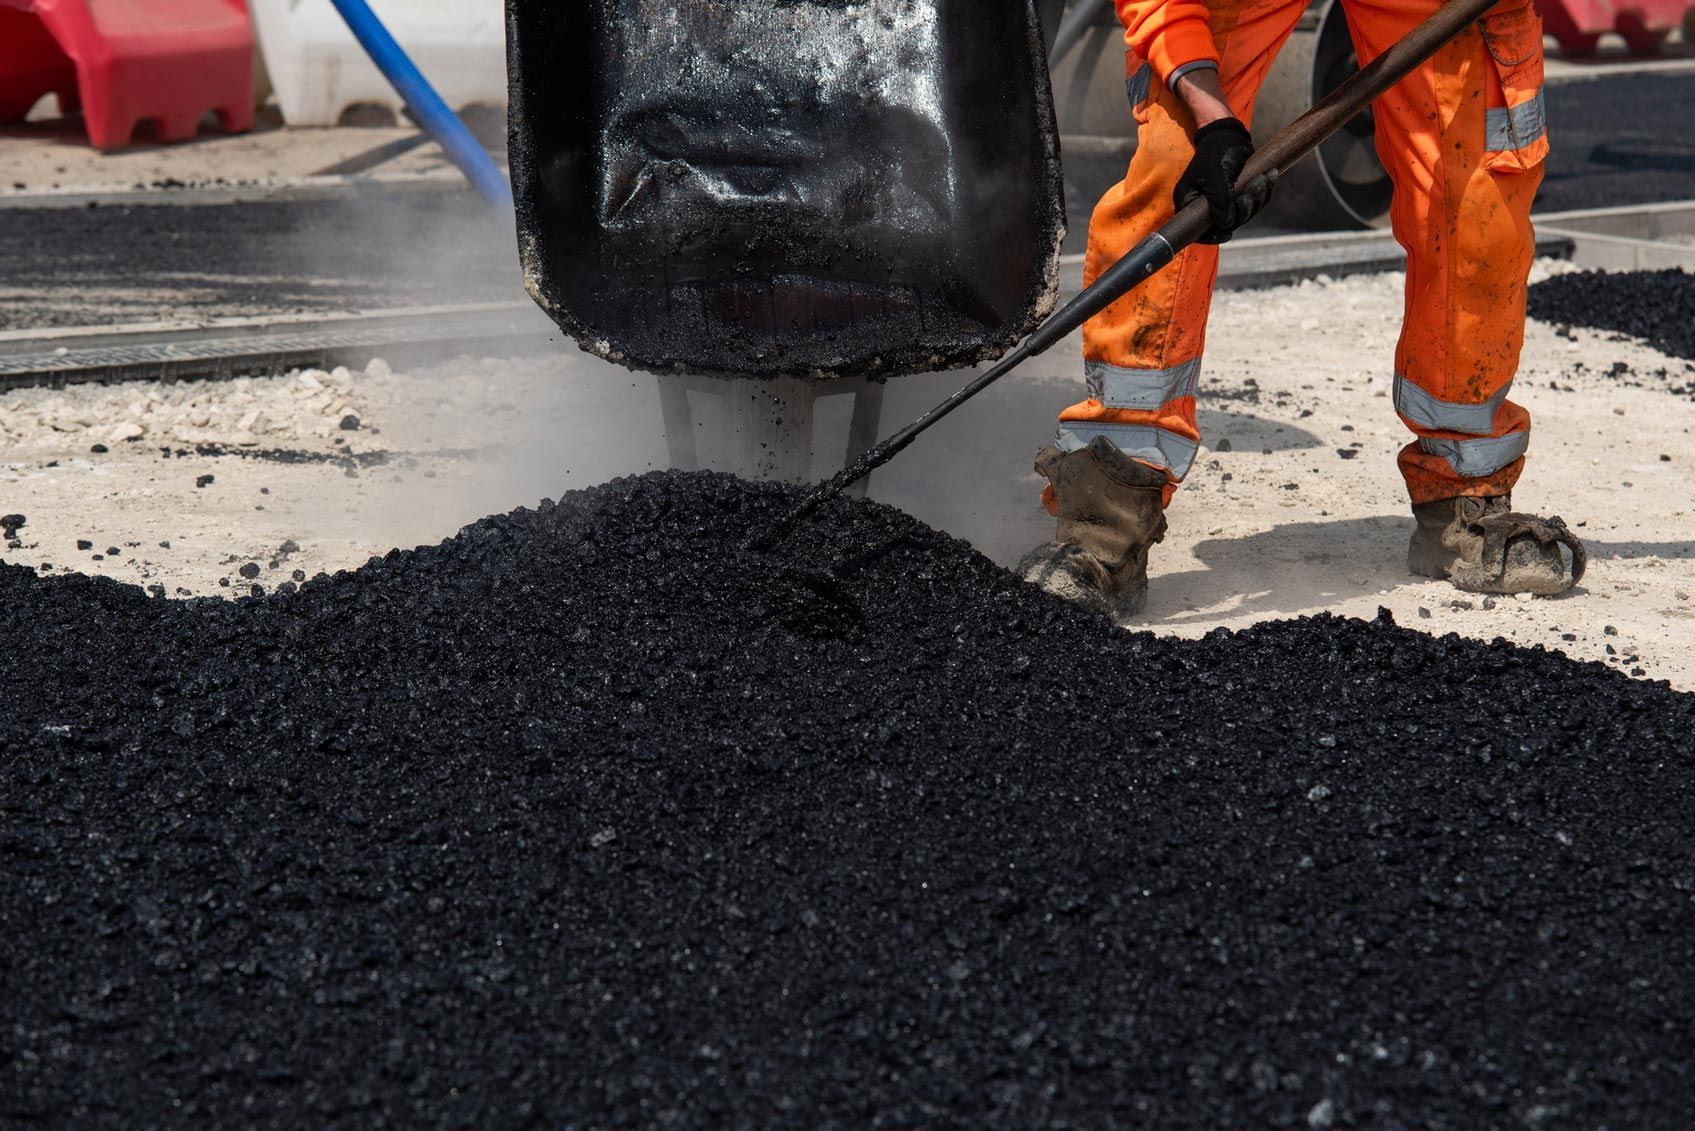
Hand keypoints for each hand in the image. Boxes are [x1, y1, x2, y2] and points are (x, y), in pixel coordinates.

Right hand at [1172, 118, 1273, 243]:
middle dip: (1244, 210)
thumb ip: (1220, 201)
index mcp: (1190, 202)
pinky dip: (1264, 191)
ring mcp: (1221, 200)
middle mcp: (1204, 205)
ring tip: (1263, 178)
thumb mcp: (1216, 175)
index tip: (1227, 233)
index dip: (1212, 237)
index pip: (1197, 230)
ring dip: (1257, 198)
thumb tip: (1226, 225)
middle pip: (1226, 223)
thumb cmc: (1216, 152)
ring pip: (1243, 213)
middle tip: (1250, 191)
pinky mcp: (1236, 193)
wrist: (1228, 132)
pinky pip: (1253, 202)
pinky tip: (1271, 175)